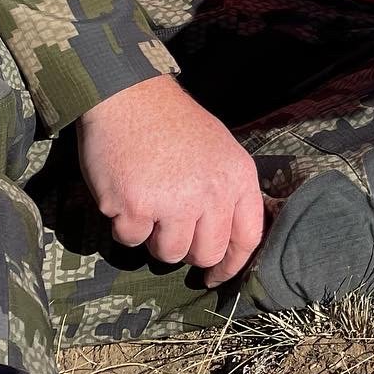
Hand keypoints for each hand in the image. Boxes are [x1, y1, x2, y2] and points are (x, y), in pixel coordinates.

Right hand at [76, 74, 264, 287]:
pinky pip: (131, 239)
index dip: (232, 264)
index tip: (216, 275)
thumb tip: (227, 237)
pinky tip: (127, 190)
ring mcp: (173, 202)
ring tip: (150, 199)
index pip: (248, 236)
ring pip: (168, 253)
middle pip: (206, 253)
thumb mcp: (219, 149)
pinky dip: (125, 222)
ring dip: (155, 236)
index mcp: (237, 176)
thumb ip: (226, 190)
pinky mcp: (136, 208)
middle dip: (188, 252)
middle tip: (173, 228)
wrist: (129, 97)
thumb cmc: (174, 123)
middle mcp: (211, 192)